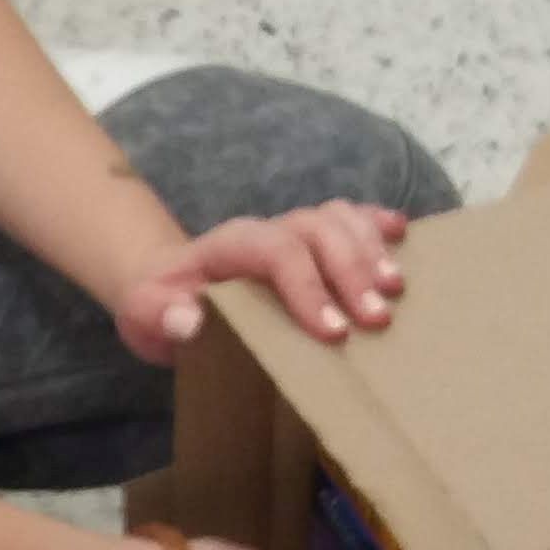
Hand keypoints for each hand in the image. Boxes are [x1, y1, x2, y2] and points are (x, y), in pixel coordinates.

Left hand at [114, 201, 408, 366]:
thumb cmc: (161, 306)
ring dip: (372, 249)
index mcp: (227, 246)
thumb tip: (187, 321)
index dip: (307, 286)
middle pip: (316, 229)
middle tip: (378, 319)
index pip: (274, 250)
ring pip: (338, 218)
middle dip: (351, 270)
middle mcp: (266, 229)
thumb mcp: (144, 316)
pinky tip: (405, 235)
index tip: (334, 332)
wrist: (166, 285)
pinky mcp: (312, 239)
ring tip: (397, 289)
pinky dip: (378, 223)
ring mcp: (292, 229)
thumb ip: (160, 317)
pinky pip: (350, 217)